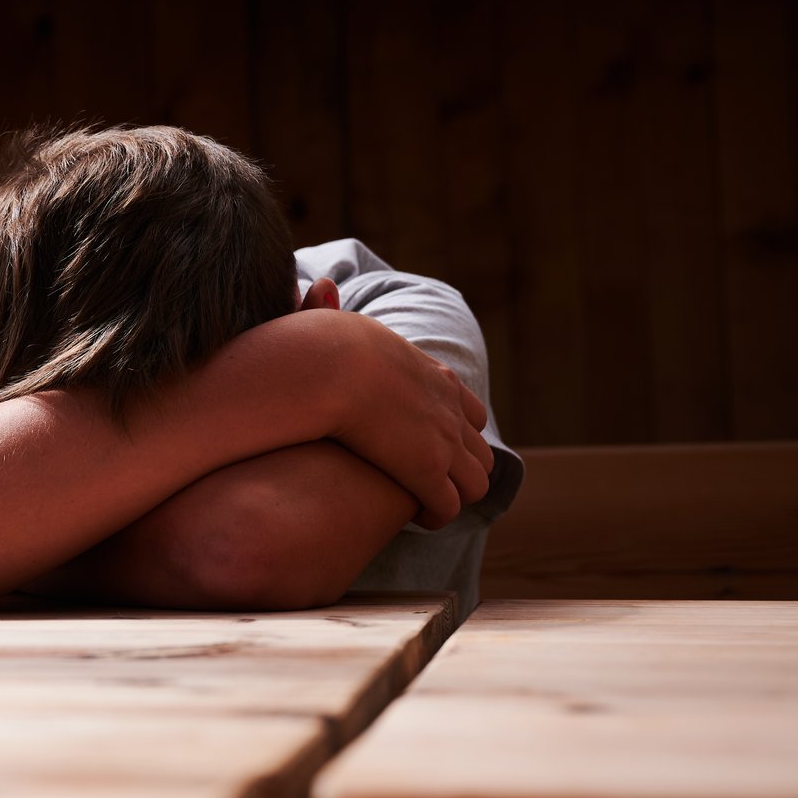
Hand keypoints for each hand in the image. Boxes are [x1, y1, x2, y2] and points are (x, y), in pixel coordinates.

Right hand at [326, 316, 493, 528]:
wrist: (326, 365)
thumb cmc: (317, 345)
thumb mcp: (333, 322)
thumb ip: (327, 311)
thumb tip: (319, 283)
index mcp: (433, 376)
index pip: (467, 410)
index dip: (454, 434)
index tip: (427, 448)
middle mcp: (449, 408)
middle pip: (480, 451)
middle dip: (460, 472)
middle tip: (427, 487)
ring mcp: (443, 440)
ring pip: (474, 483)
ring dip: (451, 496)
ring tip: (419, 504)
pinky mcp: (427, 470)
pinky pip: (447, 506)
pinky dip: (435, 515)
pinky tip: (410, 515)